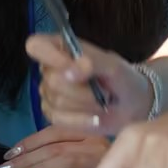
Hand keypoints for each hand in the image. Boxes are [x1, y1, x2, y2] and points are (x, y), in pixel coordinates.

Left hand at [0, 124, 109, 167]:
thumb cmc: (119, 167)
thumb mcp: (93, 152)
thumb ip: (70, 151)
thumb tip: (33, 160)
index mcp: (88, 130)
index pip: (53, 132)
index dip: (29, 142)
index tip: (10, 154)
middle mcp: (95, 140)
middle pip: (54, 146)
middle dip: (27, 158)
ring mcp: (103, 158)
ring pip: (64, 159)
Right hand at [27, 34, 152, 134]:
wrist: (132, 106)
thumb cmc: (121, 78)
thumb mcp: (113, 65)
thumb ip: (92, 62)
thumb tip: (69, 71)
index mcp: (59, 49)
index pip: (36, 46)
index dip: (50, 56)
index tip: (71, 66)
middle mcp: (49, 70)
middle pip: (52, 80)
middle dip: (82, 89)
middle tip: (103, 90)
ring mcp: (49, 94)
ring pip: (58, 102)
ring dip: (86, 105)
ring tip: (102, 103)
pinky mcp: (54, 115)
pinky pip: (59, 119)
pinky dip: (82, 120)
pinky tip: (95, 118)